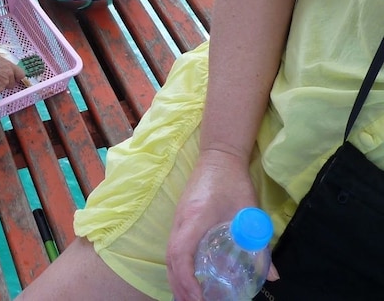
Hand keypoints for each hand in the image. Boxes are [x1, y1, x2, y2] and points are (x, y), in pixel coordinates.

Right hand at [0, 54, 25, 94]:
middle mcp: (9, 76)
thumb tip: (1, 65)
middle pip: (12, 83)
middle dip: (7, 83)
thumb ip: (3, 64)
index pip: (21, 74)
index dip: (18, 77)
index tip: (15, 78)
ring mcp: (4, 84)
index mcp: (10, 66)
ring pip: (3, 88)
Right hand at [166, 149, 260, 300]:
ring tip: (188, 299)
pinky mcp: (180, 220)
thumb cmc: (234, 182)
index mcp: (195, 218)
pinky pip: (173, 249)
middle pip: (170, 260)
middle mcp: (181, 221)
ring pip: (169, 255)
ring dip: (176, 279)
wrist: (218, 158)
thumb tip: (273, 276)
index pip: (180, 253)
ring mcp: (178, 220)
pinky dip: (177, 268)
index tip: (199, 297)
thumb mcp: (250, 213)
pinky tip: (187, 279)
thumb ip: (260, 245)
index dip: (186, 278)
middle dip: (179, 286)